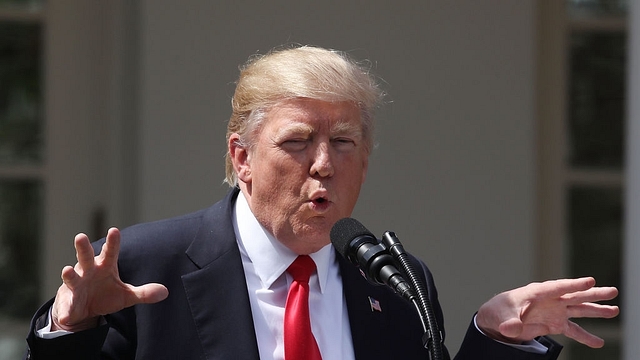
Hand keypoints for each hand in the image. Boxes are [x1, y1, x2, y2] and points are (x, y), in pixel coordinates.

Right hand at [51, 227, 168, 331]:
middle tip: (81, 236)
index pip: (110, 252)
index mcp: (104, 266)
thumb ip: (144, 292)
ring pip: (71, 277)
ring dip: (69, 274)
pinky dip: (66, 310)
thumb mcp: (127, 295)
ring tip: (67, 270)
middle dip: (83, 248)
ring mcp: (76, 285)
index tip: (114, 230)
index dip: (113, 242)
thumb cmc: (106, 294)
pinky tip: (65, 315)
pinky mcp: (68, 302)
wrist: (84, 310)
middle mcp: (88, 271)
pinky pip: (67, 306)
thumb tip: (165, 292)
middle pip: (85, 257)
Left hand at [476, 277, 618, 347]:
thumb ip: (509, 323)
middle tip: (612, 291)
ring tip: (614, 310)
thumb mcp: (502, 317)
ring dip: (596, 310)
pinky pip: (573, 330)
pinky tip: (598, 342)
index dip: (573, 284)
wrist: (498, 318)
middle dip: (592, 293)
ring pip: (579, 309)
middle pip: (574, 295)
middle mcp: (550, 300)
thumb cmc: (500, 311)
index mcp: (536, 293)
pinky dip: (586, 337)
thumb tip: (512, 328)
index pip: (557, 287)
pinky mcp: (555, 323)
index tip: (590, 281)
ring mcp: (554, 311)